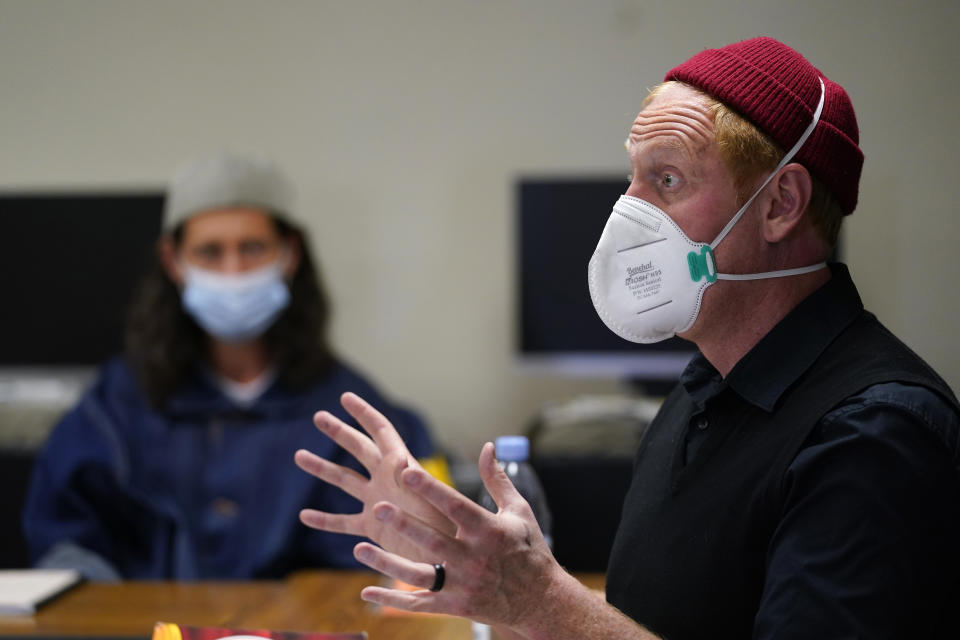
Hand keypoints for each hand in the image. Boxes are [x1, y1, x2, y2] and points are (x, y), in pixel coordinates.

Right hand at [295, 392, 453, 562]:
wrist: (448, 559)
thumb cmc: (445, 527)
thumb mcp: (428, 499)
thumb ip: (412, 480)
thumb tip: (398, 458)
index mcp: (401, 466)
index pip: (380, 431)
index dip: (364, 413)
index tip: (345, 397)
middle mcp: (386, 479)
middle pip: (358, 448)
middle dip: (338, 431)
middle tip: (318, 416)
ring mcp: (377, 502)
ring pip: (344, 480)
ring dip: (322, 469)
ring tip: (299, 456)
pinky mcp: (373, 528)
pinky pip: (343, 522)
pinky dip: (325, 520)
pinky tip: (305, 516)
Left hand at [351, 442, 561, 632]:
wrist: (541, 600)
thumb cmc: (529, 549)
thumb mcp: (519, 511)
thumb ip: (496, 480)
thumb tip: (487, 446)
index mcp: (489, 531)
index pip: (455, 506)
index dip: (430, 489)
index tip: (406, 471)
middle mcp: (474, 559)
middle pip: (433, 540)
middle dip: (404, 524)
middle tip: (378, 506)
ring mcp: (463, 585)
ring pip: (420, 574)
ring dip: (388, 562)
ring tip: (360, 547)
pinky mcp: (456, 607)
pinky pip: (420, 604)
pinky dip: (393, 599)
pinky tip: (367, 590)